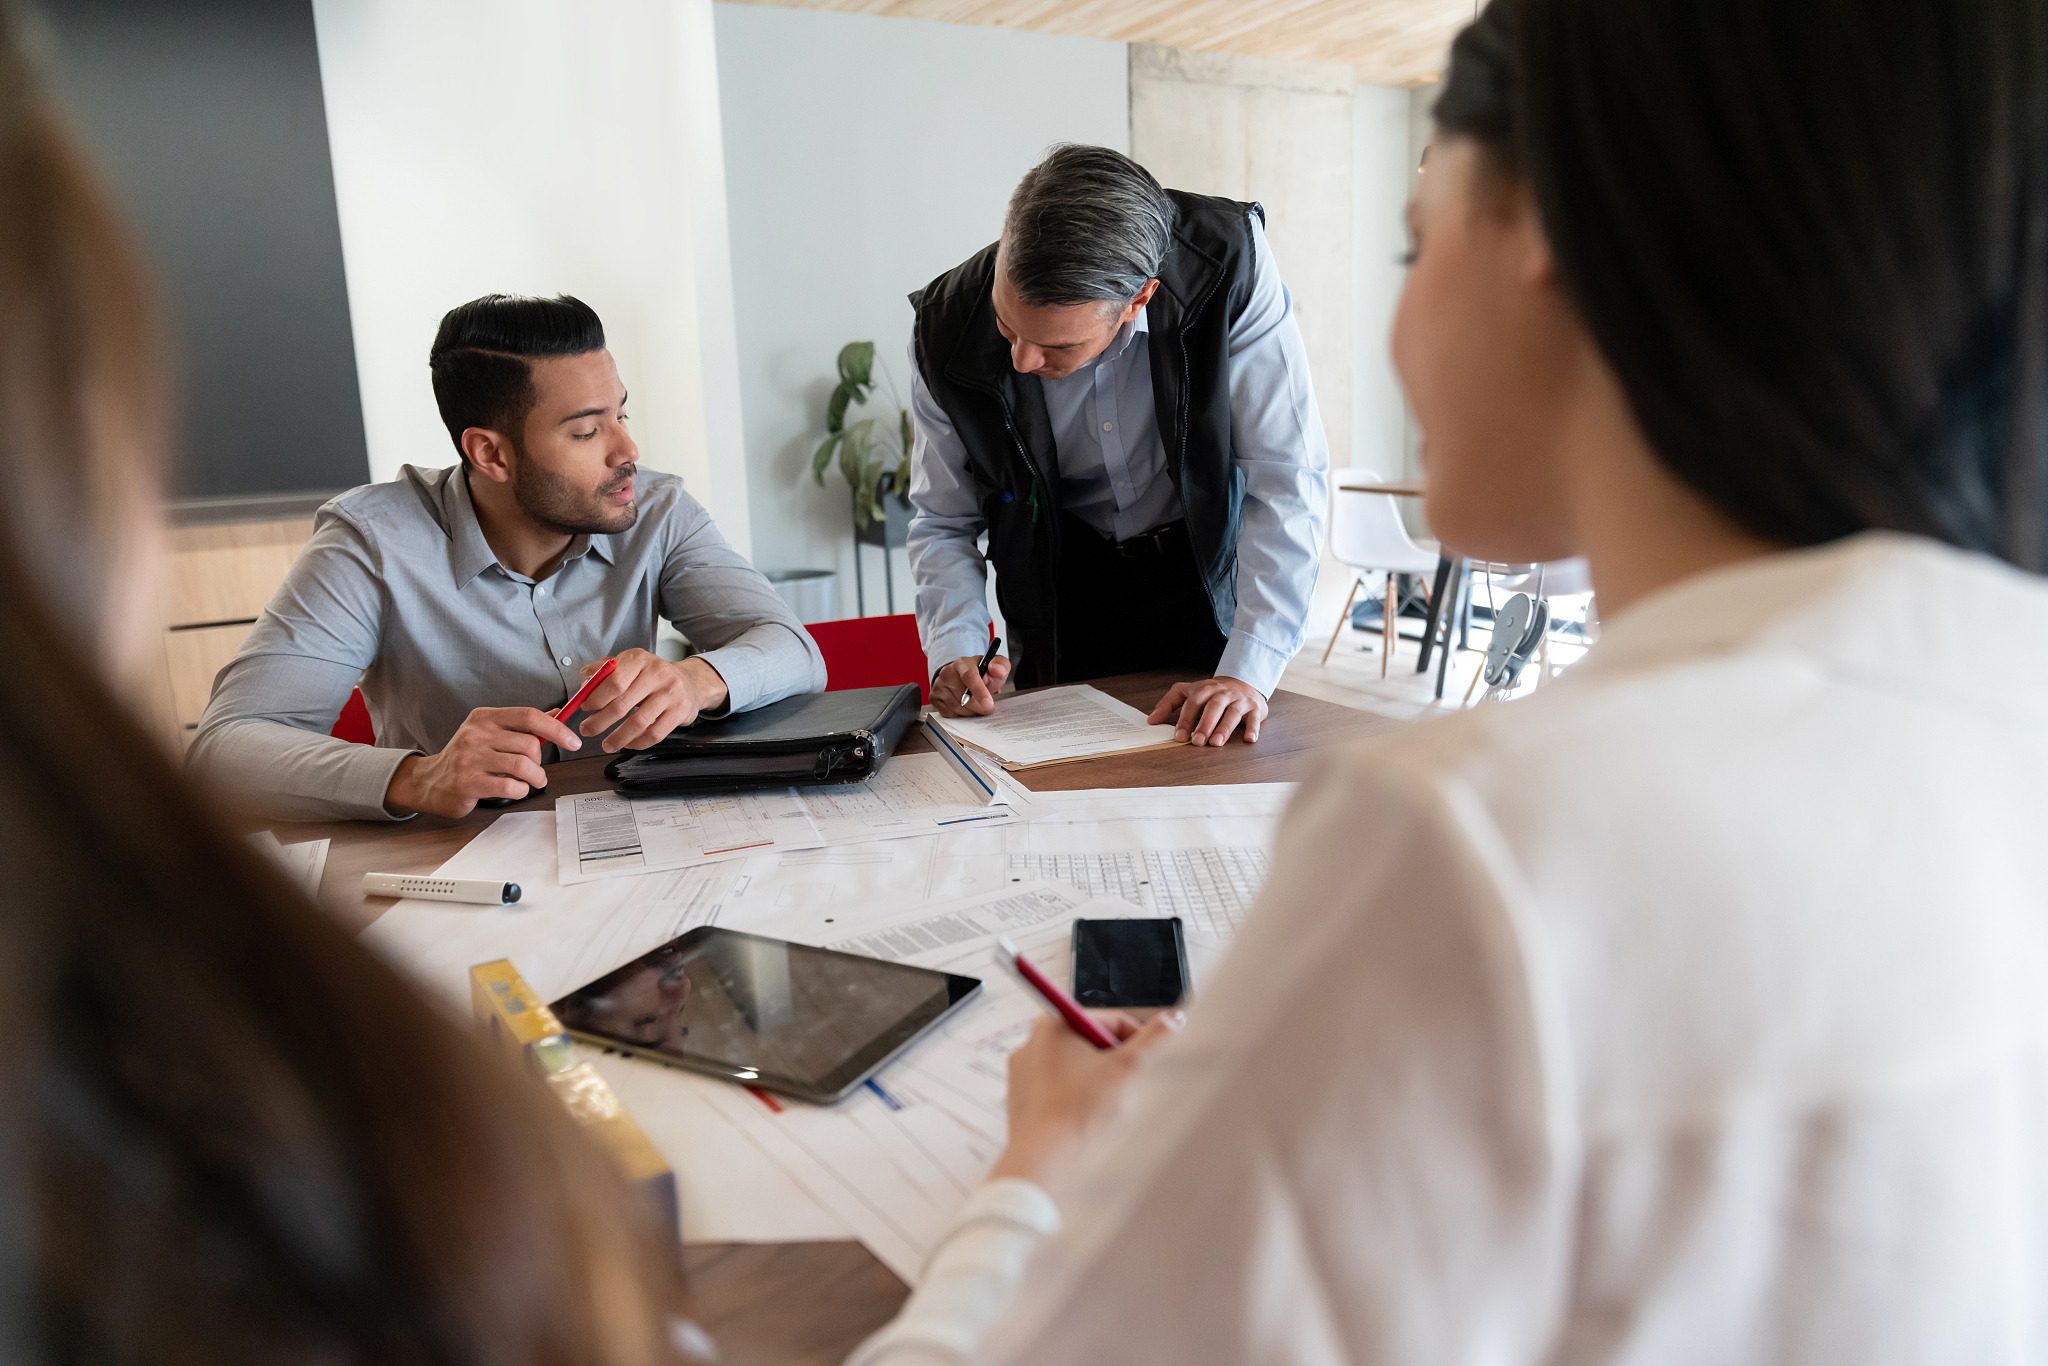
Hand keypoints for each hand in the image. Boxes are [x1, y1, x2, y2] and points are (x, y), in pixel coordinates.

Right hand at [384, 707, 582, 817]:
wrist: (430, 782)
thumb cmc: (467, 758)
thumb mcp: (490, 734)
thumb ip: (522, 725)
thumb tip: (557, 713)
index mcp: (484, 717)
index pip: (529, 716)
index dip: (556, 728)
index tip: (573, 741)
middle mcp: (475, 734)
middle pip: (528, 744)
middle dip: (540, 761)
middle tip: (537, 769)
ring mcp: (469, 758)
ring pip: (522, 765)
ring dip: (536, 777)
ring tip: (533, 781)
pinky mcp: (467, 782)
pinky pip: (510, 786)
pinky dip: (522, 790)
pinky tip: (516, 789)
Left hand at [571, 648, 728, 752]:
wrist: (688, 683)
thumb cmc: (649, 677)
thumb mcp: (625, 665)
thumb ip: (600, 672)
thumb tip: (583, 688)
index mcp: (638, 659)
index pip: (613, 681)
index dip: (596, 698)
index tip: (585, 708)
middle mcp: (657, 673)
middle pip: (622, 704)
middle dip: (599, 722)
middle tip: (587, 730)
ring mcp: (670, 693)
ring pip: (638, 722)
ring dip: (617, 738)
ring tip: (606, 744)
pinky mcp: (680, 711)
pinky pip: (654, 734)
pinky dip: (638, 743)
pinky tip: (628, 743)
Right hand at [932, 652, 1011, 716]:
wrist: (963, 678)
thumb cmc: (981, 674)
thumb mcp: (994, 667)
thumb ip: (1001, 665)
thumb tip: (997, 670)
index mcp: (962, 663)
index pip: (969, 676)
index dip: (979, 692)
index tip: (989, 704)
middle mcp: (947, 672)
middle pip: (963, 697)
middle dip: (980, 707)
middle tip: (988, 707)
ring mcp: (939, 685)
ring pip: (956, 707)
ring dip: (971, 712)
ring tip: (978, 706)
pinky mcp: (934, 697)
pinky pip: (949, 713)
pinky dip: (961, 714)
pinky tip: (967, 708)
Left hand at [987, 1009, 1184, 1186]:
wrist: (1043, 1155)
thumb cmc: (1081, 1110)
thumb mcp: (1126, 1068)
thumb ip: (1152, 1039)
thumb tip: (1174, 1017)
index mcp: (1055, 1023)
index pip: (1111, 1021)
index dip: (1136, 1041)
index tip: (1146, 1062)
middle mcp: (1033, 1039)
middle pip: (1092, 1043)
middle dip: (1114, 1063)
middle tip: (1123, 1088)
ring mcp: (1024, 1068)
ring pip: (1076, 1065)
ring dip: (1096, 1080)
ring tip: (1102, 1106)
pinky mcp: (1021, 1094)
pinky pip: (1058, 1085)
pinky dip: (1074, 1095)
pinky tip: (1082, 1117)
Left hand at [1147, 675, 1268, 746]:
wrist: (1243, 682)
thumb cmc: (1213, 692)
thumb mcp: (1188, 692)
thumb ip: (1169, 704)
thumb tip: (1152, 720)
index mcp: (1205, 689)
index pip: (1193, 703)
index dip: (1186, 719)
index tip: (1179, 736)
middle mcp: (1223, 693)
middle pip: (1213, 707)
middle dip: (1204, 724)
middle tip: (1196, 741)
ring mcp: (1240, 700)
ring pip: (1232, 712)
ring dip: (1224, 728)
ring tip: (1216, 743)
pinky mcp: (1255, 708)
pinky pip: (1254, 718)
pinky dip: (1253, 729)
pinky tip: (1248, 739)